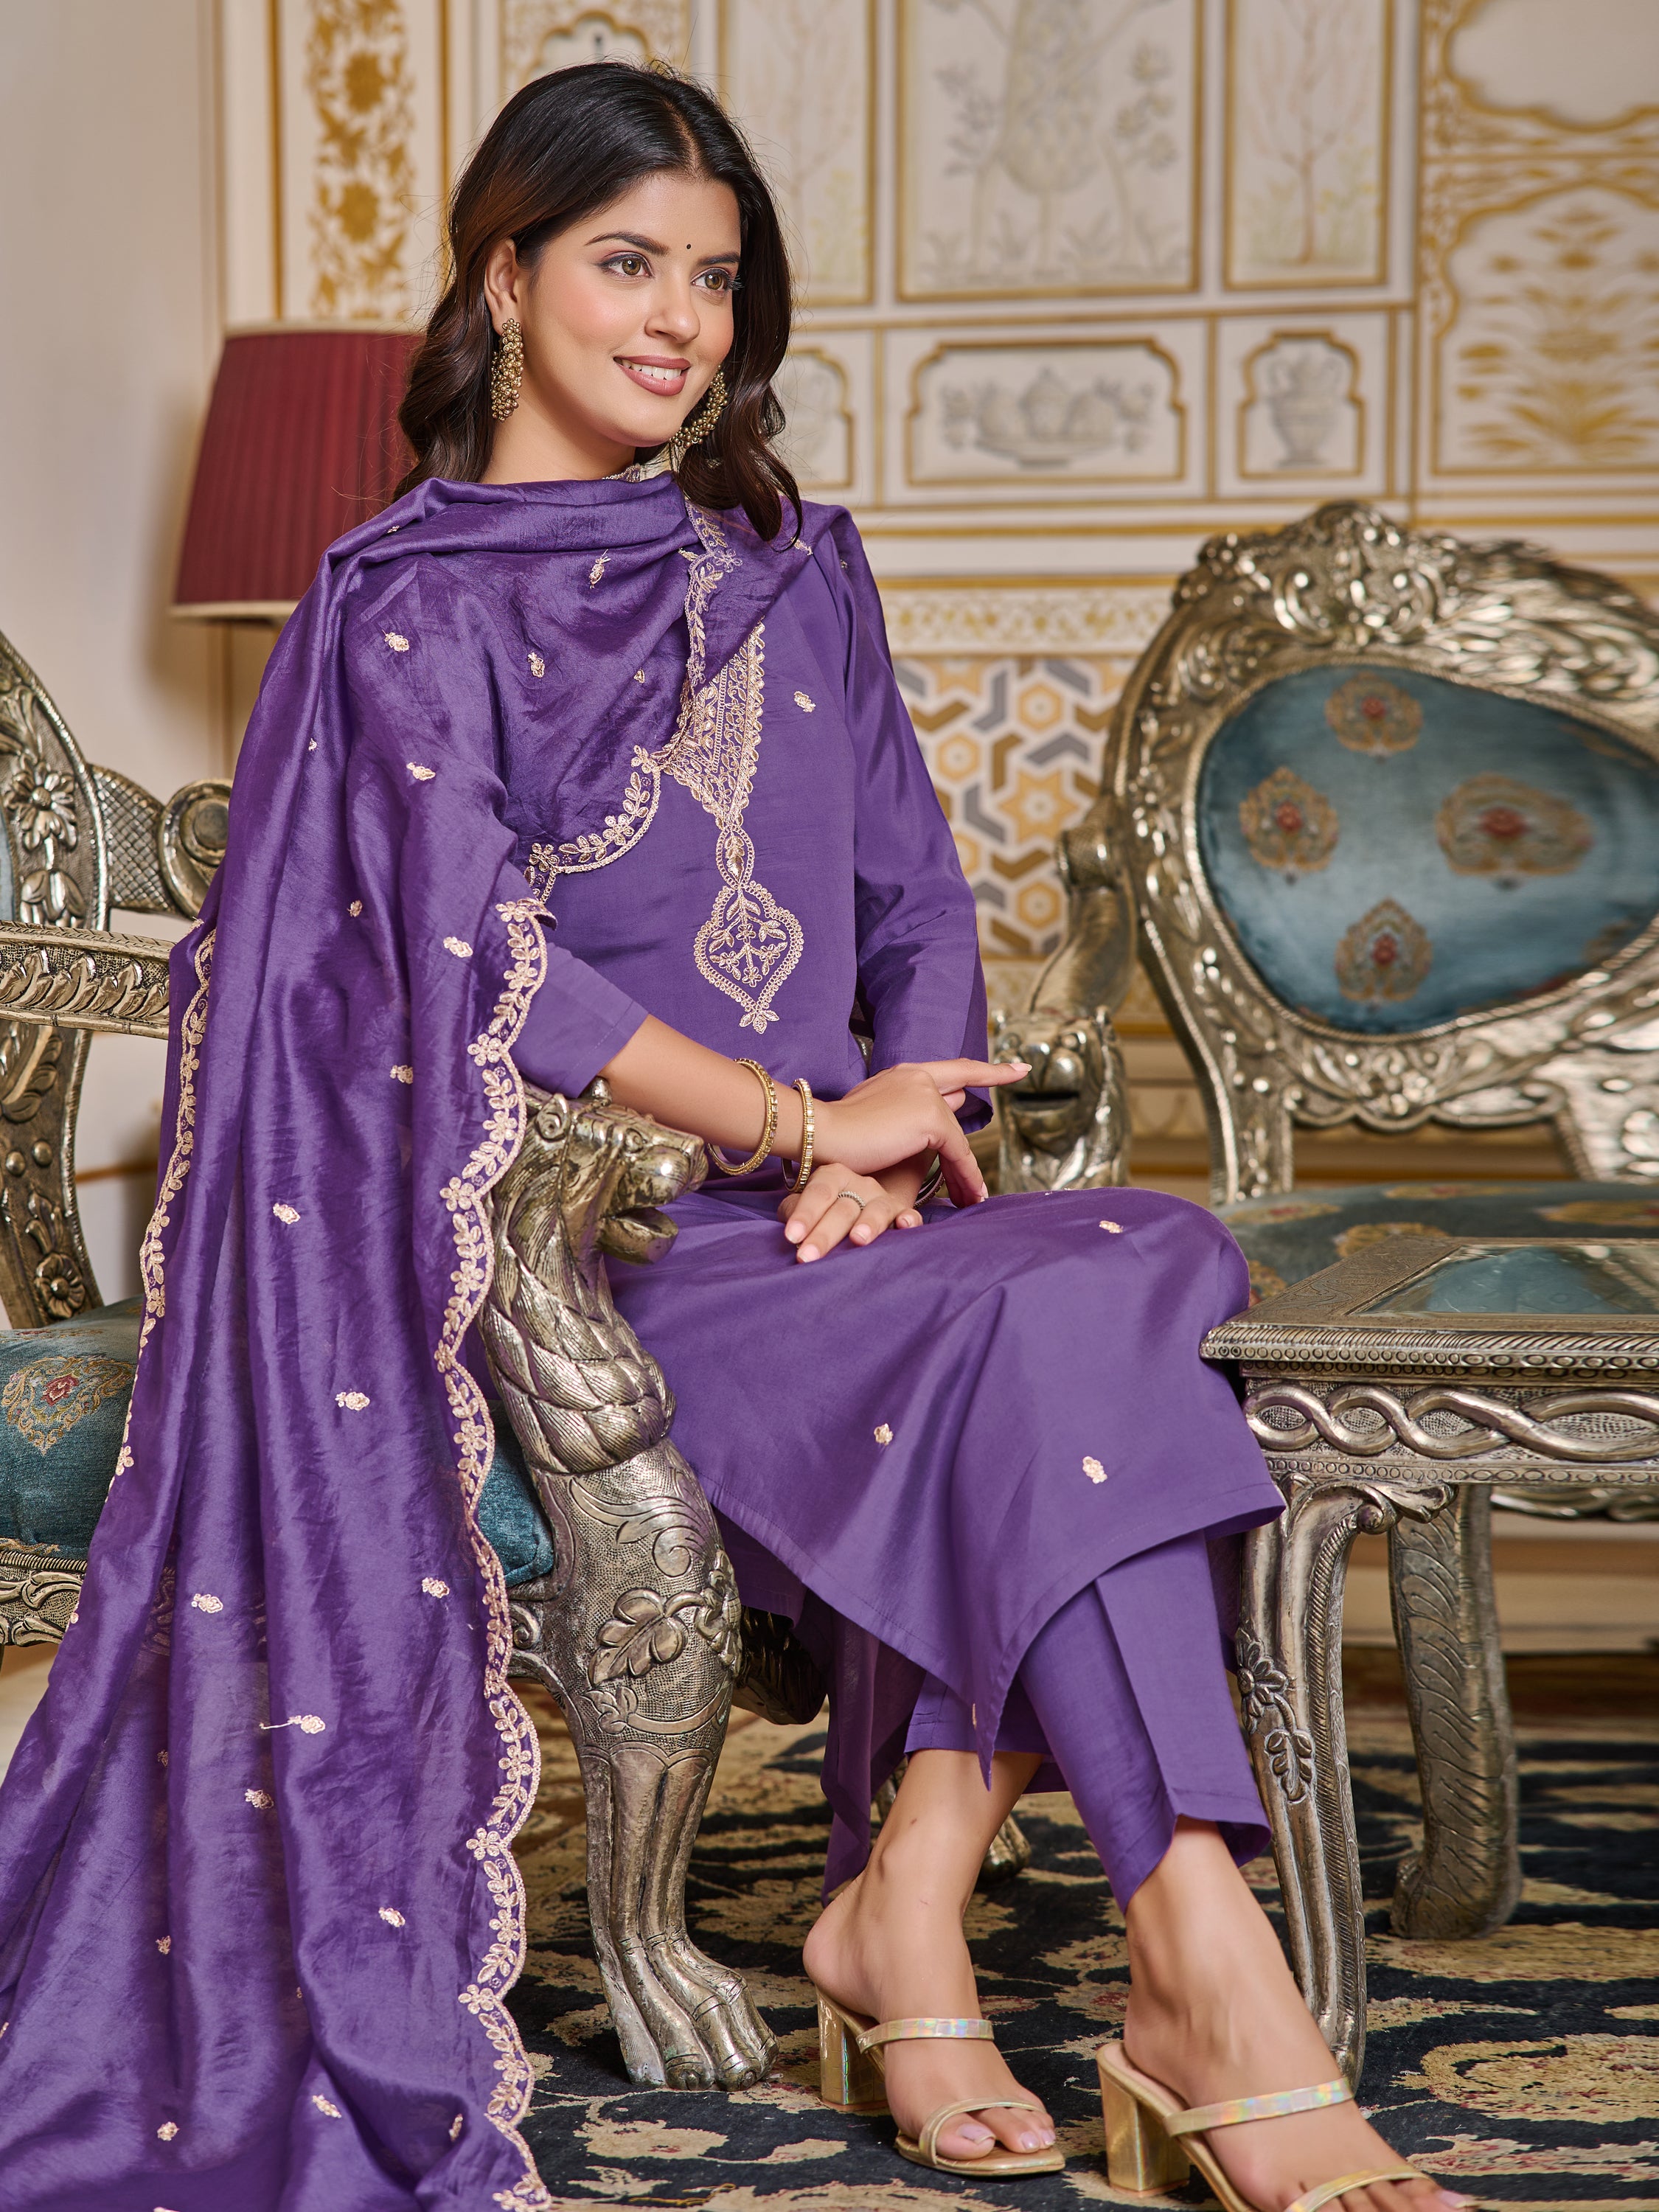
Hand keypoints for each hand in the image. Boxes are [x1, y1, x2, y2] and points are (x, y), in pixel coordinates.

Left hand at [780, 1162, 923, 1262]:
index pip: (818, 1194)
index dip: (805, 1215)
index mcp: (833, 1176)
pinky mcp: (902, 1213)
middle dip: (824, 1234)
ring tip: (858, 1240)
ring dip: (867, 1225)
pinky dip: (909, 1220)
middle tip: (808, 1257)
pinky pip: (909, 1215)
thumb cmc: (827, 1209)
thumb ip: (795, 1211)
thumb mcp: (809, 1205)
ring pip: (875, 1210)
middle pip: (842, 1208)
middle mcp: (859, 1184)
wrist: (862, 1202)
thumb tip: (789, 1230)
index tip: (792, 1237)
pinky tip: (904, 1226)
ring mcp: (882, 1198)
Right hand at [809, 1059, 1023, 1211]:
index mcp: (902, 1074)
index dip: (983, 1069)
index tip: (1014, 1066)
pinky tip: (969, 1196)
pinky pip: (957, 1154)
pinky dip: (964, 1177)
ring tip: (973, 1197)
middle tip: (1019, 1071)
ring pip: (957, 1138)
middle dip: (993, 1078)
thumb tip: (927, 1128)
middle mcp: (918, 1077)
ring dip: (966, 1171)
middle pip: (963, 1085)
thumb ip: (902, 1118)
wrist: (821, 1135)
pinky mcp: (930, 1119)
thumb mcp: (872, 1120)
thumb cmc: (835, 1137)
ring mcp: (926, 1095)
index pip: (951, 1069)